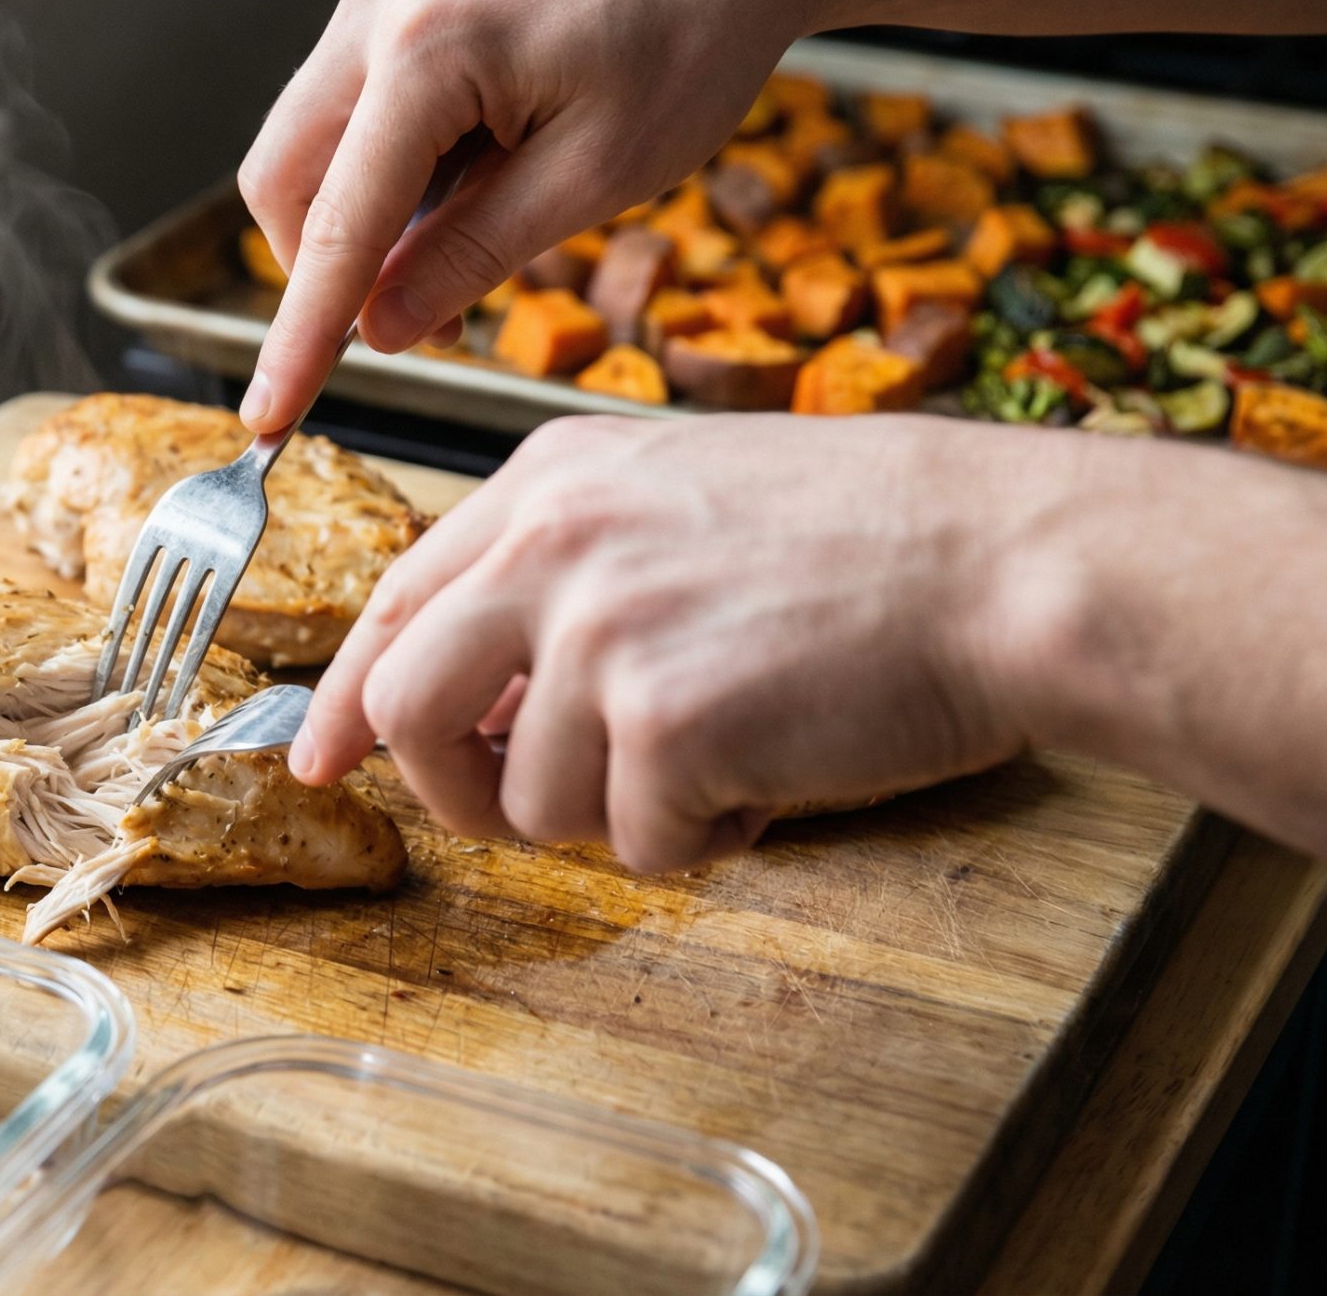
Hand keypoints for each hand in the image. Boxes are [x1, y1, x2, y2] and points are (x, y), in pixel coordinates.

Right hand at [235, 0, 825, 432]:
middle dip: (322, 273)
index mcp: (428, 50)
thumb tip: (382, 332)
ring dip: (353, 226)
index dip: (300, 338)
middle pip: (283, 181)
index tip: (268, 415)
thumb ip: (473, 256)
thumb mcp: (595, 176)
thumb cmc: (690, 35)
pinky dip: (377, 176)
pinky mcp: (397, 0)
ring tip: (455, 260)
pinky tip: (459, 194)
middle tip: (411, 328)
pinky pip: (347, 110)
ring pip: (304, 147)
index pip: (337, 226)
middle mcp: (380, 9)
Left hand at [291, 413, 1059, 871]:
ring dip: (621, 812)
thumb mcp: (679, 501)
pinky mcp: (663, 722)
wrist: (1003, 558)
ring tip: (725, 750)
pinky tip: (771, 772)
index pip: (394, 602)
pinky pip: (635, 845)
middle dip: (453, 785)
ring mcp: (600, 632)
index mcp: (548, 481)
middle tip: (523, 805)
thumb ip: (563, 580)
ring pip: (528, 803)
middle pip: (406, 707)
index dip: (351, 697)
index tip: (323, 754)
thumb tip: (479, 701)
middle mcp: (551, 544)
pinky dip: (703, 837)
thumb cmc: (868, 539)